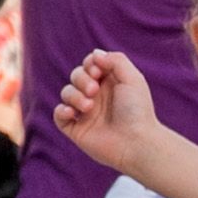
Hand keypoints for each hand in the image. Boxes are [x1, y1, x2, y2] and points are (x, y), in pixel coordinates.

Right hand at [55, 51, 171, 176]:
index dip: (90, 64)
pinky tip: (72, 112)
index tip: (99, 71)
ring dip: (74, 95)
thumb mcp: (133, 78)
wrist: (137, 142)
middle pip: (76, 76)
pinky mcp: (77, 129)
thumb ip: (115, 60)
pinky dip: (61, 111)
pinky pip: (59, 116)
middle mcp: (97, 97)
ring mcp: (86, 113)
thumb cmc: (138, 111)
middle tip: (94, 91)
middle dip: (81, 79)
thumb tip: (95, 55)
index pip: (90, 65)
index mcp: (110, 83)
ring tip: (89, 106)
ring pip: (66, 93)